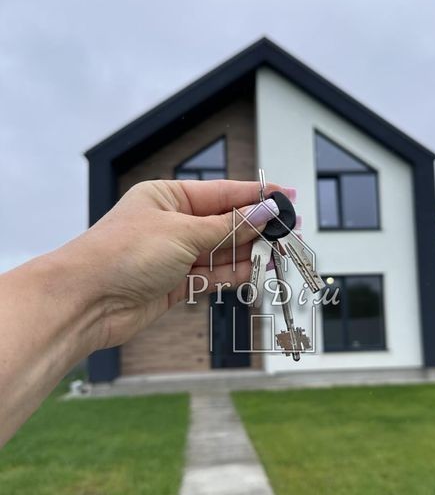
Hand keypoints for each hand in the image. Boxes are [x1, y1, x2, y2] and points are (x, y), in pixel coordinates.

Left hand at [74, 179, 289, 349]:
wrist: (86, 301)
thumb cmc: (120, 254)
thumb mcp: (182, 232)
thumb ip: (227, 226)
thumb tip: (262, 213)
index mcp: (167, 197)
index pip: (222, 193)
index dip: (256, 196)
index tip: (285, 197)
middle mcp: (171, 224)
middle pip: (224, 222)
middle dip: (256, 226)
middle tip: (289, 228)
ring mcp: (172, 255)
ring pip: (220, 251)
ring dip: (247, 251)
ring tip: (277, 251)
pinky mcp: (174, 284)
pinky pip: (211, 275)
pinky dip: (232, 274)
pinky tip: (253, 270)